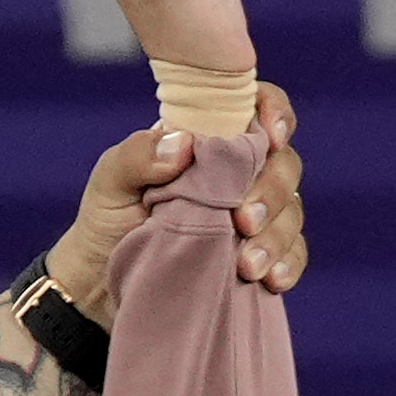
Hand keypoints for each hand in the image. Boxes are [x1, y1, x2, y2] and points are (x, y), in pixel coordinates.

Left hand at [46, 82, 304, 316]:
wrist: (103, 286)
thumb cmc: (106, 222)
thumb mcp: (109, 182)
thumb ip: (137, 155)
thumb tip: (185, 143)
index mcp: (207, 142)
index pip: (255, 109)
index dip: (275, 112)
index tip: (270, 136)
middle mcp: (238, 174)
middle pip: (284, 164)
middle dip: (272, 191)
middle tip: (243, 222)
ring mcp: (253, 216)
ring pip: (291, 211)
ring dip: (277, 235)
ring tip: (247, 266)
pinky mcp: (259, 256)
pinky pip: (292, 254)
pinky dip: (288, 264)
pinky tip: (272, 280)